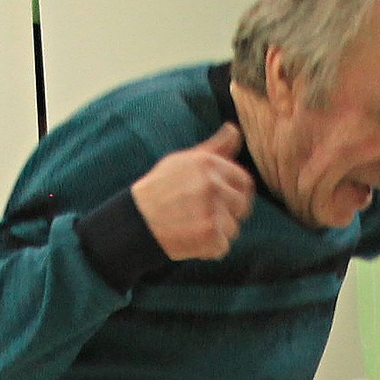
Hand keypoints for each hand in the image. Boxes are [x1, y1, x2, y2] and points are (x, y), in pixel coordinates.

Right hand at [131, 124, 255, 261]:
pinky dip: (208, 249)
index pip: (245, 182)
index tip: (225, 202)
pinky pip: (222, 247)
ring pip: (233, 229)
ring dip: (217, 233)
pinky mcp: (209, 236)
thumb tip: (235, 129)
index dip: (237, 194)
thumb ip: (215, 148)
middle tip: (202, 216)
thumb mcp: (184, 161)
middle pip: (241, 207)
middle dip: (227, 215)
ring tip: (192, 226)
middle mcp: (213, 185)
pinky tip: (190, 239)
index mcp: (209, 164)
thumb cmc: (160, 189)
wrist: (135, 221)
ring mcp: (213, 211)